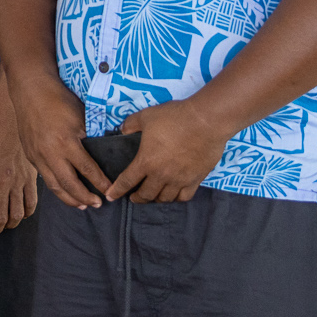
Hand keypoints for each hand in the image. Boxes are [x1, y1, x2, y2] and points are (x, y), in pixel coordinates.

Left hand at [0, 106, 38, 235]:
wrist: (9, 122)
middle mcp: (0, 184)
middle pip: (0, 218)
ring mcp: (18, 183)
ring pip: (17, 214)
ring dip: (10, 224)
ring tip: (5, 225)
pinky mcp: (31, 179)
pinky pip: (31, 203)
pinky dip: (26, 214)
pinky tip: (21, 215)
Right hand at [13, 75, 109, 209]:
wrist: (30, 89)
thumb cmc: (58, 99)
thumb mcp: (80, 116)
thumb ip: (90, 137)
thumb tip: (103, 152)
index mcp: (66, 143)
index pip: (87, 170)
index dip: (100, 183)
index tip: (111, 191)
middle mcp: (50, 153)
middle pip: (69, 185)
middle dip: (85, 198)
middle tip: (98, 204)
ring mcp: (37, 155)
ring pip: (54, 186)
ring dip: (69, 198)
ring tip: (82, 205)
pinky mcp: (30, 154)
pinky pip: (44, 177)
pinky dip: (56, 187)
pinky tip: (64, 190)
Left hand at [106, 99, 228, 203]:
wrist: (205, 121)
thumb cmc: (174, 118)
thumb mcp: (146, 116)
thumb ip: (130, 125)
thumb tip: (122, 130)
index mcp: (146, 161)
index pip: (127, 181)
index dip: (117, 190)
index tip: (110, 196)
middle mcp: (161, 175)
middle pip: (146, 195)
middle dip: (137, 198)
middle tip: (133, 197)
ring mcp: (180, 179)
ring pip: (165, 198)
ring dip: (156, 199)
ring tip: (153, 196)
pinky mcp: (196, 179)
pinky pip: (184, 197)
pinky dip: (176, 198)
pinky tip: (174, 195)